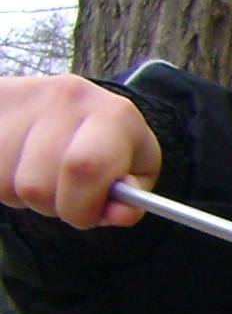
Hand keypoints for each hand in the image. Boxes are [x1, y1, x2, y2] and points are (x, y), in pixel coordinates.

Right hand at [0, 75, 162, 229]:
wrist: (63, 102)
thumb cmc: (108, 143)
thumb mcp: (137, 168)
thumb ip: (131, 198)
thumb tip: (120, 212)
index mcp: (113, 114)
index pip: (86, 168)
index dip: (83, 207)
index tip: (88, 214)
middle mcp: (68, 98)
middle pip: (39, 185)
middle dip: (52, 207)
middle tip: (65, 199)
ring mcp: (26, 99)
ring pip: (9, 182)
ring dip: (25, 195)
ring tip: (44, 176)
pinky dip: (5, 183)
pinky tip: (21, 165)